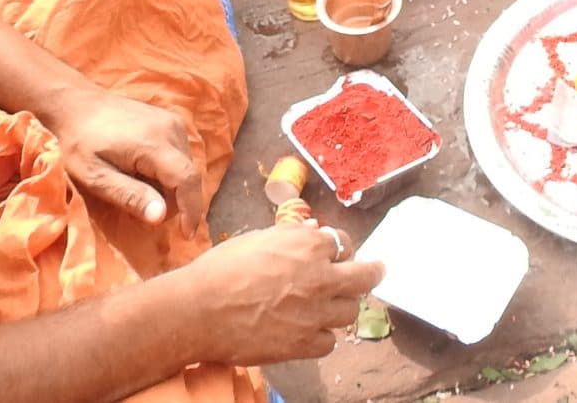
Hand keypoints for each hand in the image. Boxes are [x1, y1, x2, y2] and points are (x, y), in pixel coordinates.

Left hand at [49, 89, 208, 229]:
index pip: (187, 180)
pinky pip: (180, 155)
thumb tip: (161, 217)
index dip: (192, 210)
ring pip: (185, 167)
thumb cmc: (79, 144)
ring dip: (170, 187)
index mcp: (154, 143)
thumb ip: (130, 196)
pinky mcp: (170, 120)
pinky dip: (168, 173)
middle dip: (174, 202)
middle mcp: (171, 129)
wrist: (76, 106)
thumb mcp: (95, 177)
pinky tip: (143, 175)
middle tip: (144, 214)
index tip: (185, 235)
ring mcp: (172, 122)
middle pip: (188, 176)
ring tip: (139, 191)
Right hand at [178, 225, 384, 366]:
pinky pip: (329, 341)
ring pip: (350, 311)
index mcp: (309, 245)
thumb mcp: (257, 239)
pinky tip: (308, 332)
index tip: (339, 253)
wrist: (200, 310)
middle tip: (376, 271)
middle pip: (365, 277)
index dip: (339, 248)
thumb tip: (311, 232)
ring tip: (329, 307)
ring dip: (341, 307)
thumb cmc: (221, 268)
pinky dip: (321, 336)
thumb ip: (290, 238)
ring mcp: (316, 313)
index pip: (343, 243)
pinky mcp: (305, 344)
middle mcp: (321, 277)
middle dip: (372, 272)